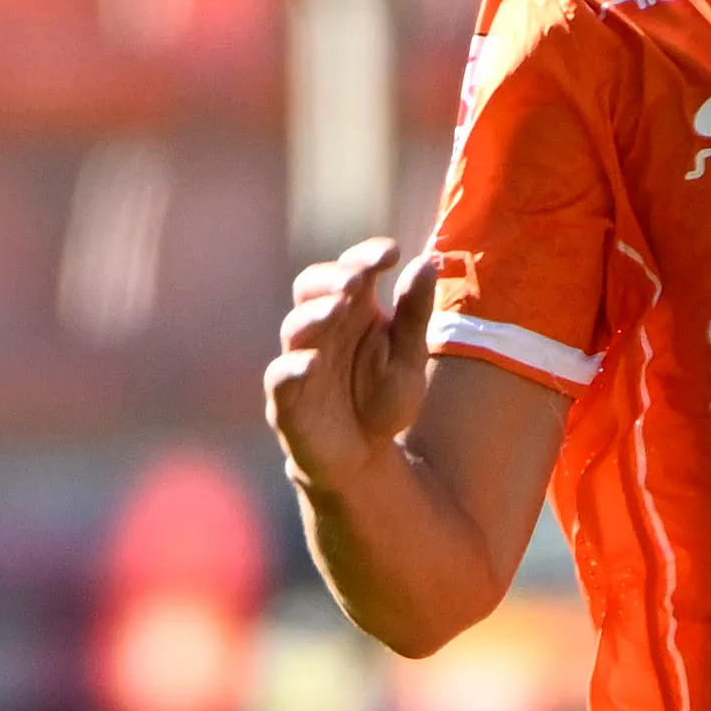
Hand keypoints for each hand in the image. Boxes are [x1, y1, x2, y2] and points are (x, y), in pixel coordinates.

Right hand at [265, 236, 434, 495]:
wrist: (364, 458)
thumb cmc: (382, 401)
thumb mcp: (408, 358)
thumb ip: (415, 313)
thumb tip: (430, 261)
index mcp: (353, 311)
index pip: (352, 270)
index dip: (366, 256)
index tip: (393, 252)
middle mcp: (322, 329)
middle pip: (311, 287)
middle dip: (332, 278)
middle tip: (357, 279)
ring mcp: (300, 360)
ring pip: (296, 327)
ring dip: (316, 314)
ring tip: (339, 306)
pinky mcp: (286, 399)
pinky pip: (280, 378)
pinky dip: (293, 368)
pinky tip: (311, 363)